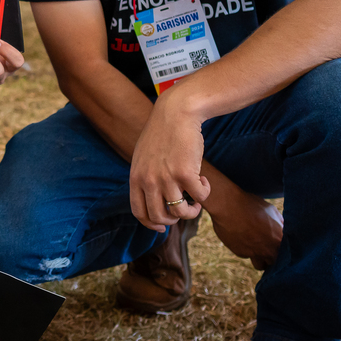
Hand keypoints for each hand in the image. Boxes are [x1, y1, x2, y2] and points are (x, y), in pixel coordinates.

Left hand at [129, 89, 210, 230]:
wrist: (176, 113)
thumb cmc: (163, 134)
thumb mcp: (144, 157)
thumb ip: (146, 177)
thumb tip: (156, 201)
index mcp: (136, 177)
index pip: (139, 212)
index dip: (151, 224)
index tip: (163, 227)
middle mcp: (148, 180)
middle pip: (159, 217)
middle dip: (174, 219)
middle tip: (184, 209)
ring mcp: (166, 178)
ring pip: (180, 211)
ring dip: (192, 210)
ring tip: (197, 199)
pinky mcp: (185, 173)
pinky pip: (199, 196)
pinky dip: (205, 192)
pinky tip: (204, 180)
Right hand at [207, 188, 283, 269]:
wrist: (227, 206)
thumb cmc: (251, 205)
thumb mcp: (271, 211)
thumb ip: (280, 223)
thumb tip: (283, 228)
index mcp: (279, 240)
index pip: (288, 256)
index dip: (284, 252)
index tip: (280, 247)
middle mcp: (268, 251)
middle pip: (274, 264)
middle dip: (272, 258)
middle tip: (269, 249)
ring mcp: (253, 253)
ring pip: (260, 265)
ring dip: (260, 259)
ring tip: (256, 246)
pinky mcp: (239, 253)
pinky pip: (245, 255)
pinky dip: (244, 249)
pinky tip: (241, 236)